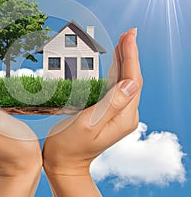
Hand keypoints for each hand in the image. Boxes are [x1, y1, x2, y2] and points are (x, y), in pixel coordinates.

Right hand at [43, 28, 142, 175]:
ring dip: (124, 60)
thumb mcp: (87, 125)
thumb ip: (110, 104)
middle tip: (127, 33)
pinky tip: (114, 62)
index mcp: (123, 117)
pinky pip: (115, 87)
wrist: (65, 163)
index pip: (132, 80)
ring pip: (124, 81)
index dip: (131, 56)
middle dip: (130, 53)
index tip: (129, 36)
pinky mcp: (108, 112)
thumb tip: (131, 83)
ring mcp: (117, 114)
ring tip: (122, 41)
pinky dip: (115, 71)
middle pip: (131, 78)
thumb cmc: (69, 146)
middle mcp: (125, 115)